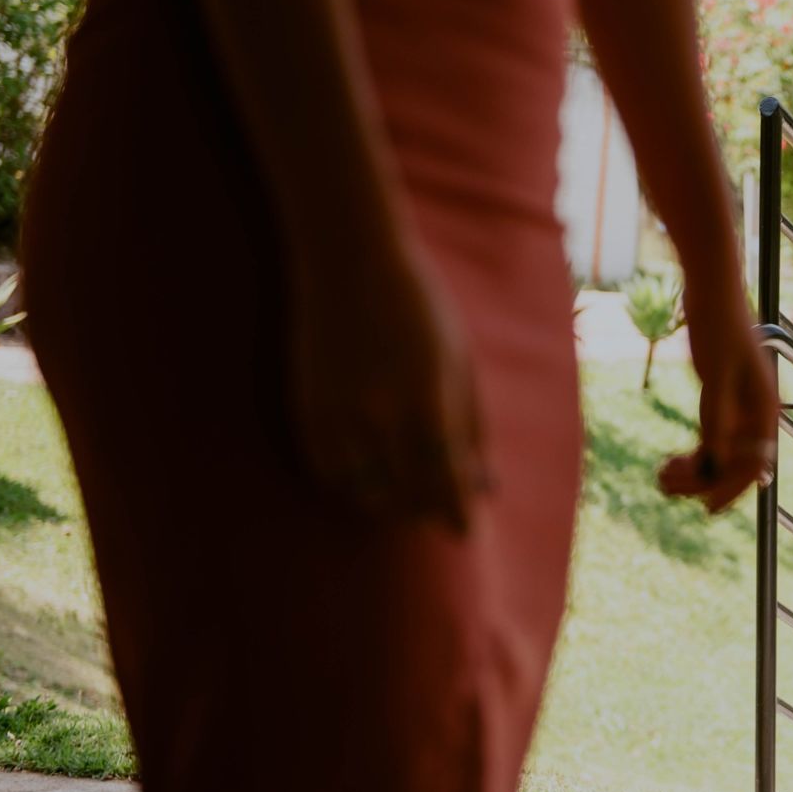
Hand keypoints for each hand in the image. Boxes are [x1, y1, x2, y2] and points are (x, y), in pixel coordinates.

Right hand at [288, 248, 486, 534]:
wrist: (350, 261)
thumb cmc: (422, 310)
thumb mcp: (462, 365)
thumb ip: (472, 429)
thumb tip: (485, 486)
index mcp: (428, 403)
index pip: (445, 485)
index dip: (459, 514)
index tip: (467, 530)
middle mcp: (380, 418)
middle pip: (407, 497)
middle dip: (429, 510)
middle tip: (441, 509)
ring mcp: (338, 418)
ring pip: (365, 495)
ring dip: (391, 503)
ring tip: (409, 495)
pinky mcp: (307, 414)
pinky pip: (330, 475)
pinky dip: (353, 486)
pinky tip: (372, 476)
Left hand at [657, 280, 777, 513]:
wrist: (710, 289)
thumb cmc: (718, 324)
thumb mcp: (716, 373)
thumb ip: (719, 417)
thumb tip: (719, 461)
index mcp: (764, 409)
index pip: (754, 464)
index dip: (731, 489)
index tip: (706, 509)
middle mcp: (754, 415)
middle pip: (734, 466)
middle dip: (703, 482)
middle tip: (664, 484)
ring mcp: (736, 410)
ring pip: (719, 458)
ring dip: (693, 474)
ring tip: (660, 477)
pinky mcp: (719, 402)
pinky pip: (708, 443)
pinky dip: (690, 457)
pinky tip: (667, 463)